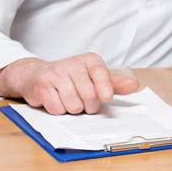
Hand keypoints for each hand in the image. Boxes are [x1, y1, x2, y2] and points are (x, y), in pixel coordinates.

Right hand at [0, 54, 139, 114]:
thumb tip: (135, 85)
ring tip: (70, 101)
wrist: (36, 75)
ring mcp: (55, 73)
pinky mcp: (41, 85)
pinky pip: (57, 108)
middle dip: (89, 106)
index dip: (105, 88)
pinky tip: (56, 101)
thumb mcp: (95, 78)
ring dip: (74, 109)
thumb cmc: (72, 79)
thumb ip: (115, 83)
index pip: (101, 73)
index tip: (107, 98)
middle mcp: (72, 63)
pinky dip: (59, 110)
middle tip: (85, 104)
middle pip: (89, 95)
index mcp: (89, 60)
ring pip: (73, 104)